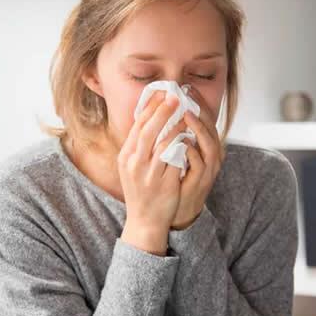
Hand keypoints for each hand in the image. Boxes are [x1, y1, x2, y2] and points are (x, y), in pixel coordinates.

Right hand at [118, 91, 190, 254]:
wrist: (144, 221)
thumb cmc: (141, 191)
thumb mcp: (132, 167)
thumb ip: (139, 146)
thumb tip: (151, 119)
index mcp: (126, 157)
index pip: (137, 127)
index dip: (150, 108)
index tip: (161, 93)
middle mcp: (134, 164)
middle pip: (148, 131)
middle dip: (162, 112)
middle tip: (175, 97)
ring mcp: (149, 175)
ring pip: (162, 145)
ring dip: (175, 127)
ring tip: (185, 115)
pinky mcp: (164, 185)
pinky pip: (175, 161)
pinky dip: (182, 147)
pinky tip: (190, 138)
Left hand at [170, 86, 223, 230]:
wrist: (175, 210)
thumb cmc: (175, 179)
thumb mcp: (175, 153)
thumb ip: (173, 134)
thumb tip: (161, 111)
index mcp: (205, 146)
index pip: (205, 119)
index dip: (197, 102)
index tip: (186, 87)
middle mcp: (211, 156)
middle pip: (211, 128)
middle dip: (200, 110)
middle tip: (187, 95)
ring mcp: (208, 169)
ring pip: (210, 145)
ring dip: (198, 129)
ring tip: (186, 114)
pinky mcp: (201, 182)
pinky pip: (199, 164)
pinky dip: (191, 152)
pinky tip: (181, 142)